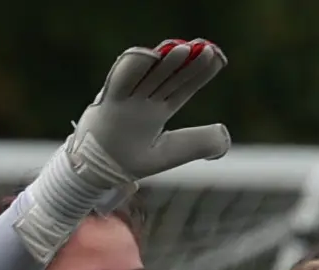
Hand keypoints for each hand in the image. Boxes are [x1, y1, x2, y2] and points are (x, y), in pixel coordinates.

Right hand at [68, 40, 230, 188]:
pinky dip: (132, 67)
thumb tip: (225, 136)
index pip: (183, 87)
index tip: (217, 57)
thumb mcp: (167, 154)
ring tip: (183, 49)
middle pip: (169, 75)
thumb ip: (195, 143)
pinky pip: (119, 81)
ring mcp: (126, 98)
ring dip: (164, 61)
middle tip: (206, 48)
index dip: (200, 73)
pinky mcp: (107, 102)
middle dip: (187, 61)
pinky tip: (149, 55)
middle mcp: (143, 99)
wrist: (93, 172)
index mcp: (158, 110)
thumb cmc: (128, 162)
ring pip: (147, 74)